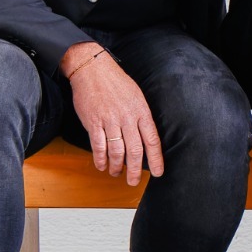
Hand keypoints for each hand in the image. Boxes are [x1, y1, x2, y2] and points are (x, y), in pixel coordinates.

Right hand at [61, 42, 163, 185]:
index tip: (158, 172)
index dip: (156, 159)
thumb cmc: (117, 82)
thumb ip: (141, 117)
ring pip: (116, 151)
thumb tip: (146, 137)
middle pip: (134, 151)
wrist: (93, 69)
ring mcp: (110, 120)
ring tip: (117, 173)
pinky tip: (102, 165)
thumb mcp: (137, 96)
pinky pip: (98, 146)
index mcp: (141, 111)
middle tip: (133, 181)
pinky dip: (100, 159)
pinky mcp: (94, 122)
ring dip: (117, 167)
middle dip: (135, 170)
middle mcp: (127, 118)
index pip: (152, 140)